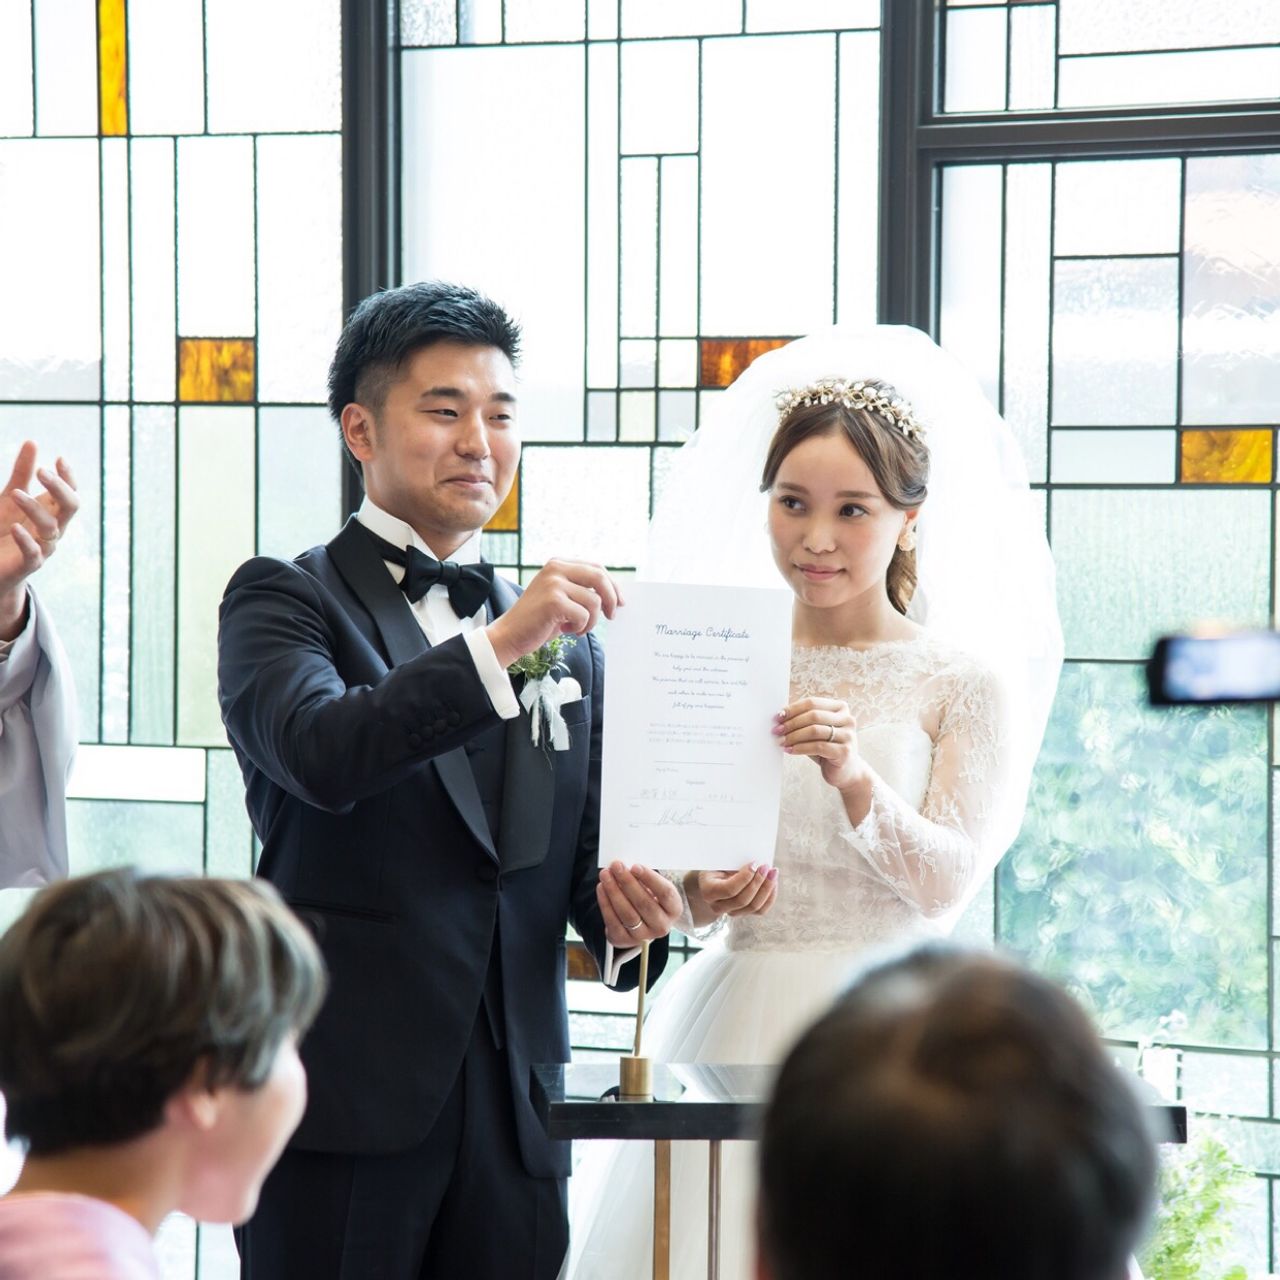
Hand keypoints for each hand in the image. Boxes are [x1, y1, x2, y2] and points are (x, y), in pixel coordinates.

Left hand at [0, 442, 79, 641]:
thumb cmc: (6, 528)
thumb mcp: (11, 497)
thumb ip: (22, 472)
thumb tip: (33, 442)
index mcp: (53, 511)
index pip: (71, 492)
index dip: (68, 477)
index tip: (59, 459)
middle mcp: (54, 527)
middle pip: (70, 507)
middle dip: (59, 489)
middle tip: (42, 472)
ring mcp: (45, 546)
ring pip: (51, 527)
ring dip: (34, 509)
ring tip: (15, 494)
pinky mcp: (30, 564)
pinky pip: (34, 553)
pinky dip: (26, 541)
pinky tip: (15, 528)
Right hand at [486, 558, 621, 668]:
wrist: (511, 634)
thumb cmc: (540, 619)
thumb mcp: (562, 597)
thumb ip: (582, 589)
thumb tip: (615, 595)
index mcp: (558, 563)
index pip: (596, 567)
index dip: (612, 585)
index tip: (620, 602)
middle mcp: (556, 568)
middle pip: (599, 577)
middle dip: (611, 599)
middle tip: (612, 616)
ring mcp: (554, 583)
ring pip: (594, 601)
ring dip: (590, 621)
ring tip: (575, 627)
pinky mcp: (553, 601)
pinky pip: (584, 616)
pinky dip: (580, 628)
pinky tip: (565, 630)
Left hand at [596, 861, 681, 947]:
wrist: (640, 923)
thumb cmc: (649, 898)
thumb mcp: (653, 888)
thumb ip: (643, 878)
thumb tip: (626, 866)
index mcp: (674, 910)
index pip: (665, 893)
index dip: (650, 879)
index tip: (635, 866)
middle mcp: (662, 926)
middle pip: (644, 903)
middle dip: (628, 882)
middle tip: (616, 866)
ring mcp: (643, 936)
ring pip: (627, 913)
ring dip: (614, 891)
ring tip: (606, 875)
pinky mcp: (624, 940)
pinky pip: (613, 922)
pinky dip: (605, 903)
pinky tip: (601, 888)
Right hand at [688, 864, 777, 924]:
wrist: (713, 878)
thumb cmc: (717, 865)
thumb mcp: (719, 860)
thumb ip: (732, 861)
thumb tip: (755, 862)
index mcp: (708, 891)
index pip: (729, 890)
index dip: (745, 877)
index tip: (754, 863)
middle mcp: (717, 906)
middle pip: (743, 900)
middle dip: (758, 882)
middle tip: (766, 867)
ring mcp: (731, 912)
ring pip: (754, 907)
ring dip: (767, 889)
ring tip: (773, 873)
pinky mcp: (744, 913)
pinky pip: (760, 910)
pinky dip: (770, 896)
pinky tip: (773, 883)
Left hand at [774, 696, 869, 793]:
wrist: (845, 770)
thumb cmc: (826, 747)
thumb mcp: (816, 730)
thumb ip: (804, 720)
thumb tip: (780, 716)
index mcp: (840, 708)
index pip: (812, 703)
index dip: (793, 709)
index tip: (777, 717)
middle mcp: (847, 719)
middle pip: (813, 716)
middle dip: (792, 723)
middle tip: (777, 730)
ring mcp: (848, 735)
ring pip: (814, 731)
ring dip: (793, 736)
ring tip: (781, 741)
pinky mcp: (845, 752)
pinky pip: (817, 747)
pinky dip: (800, 748)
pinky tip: (790, 750)